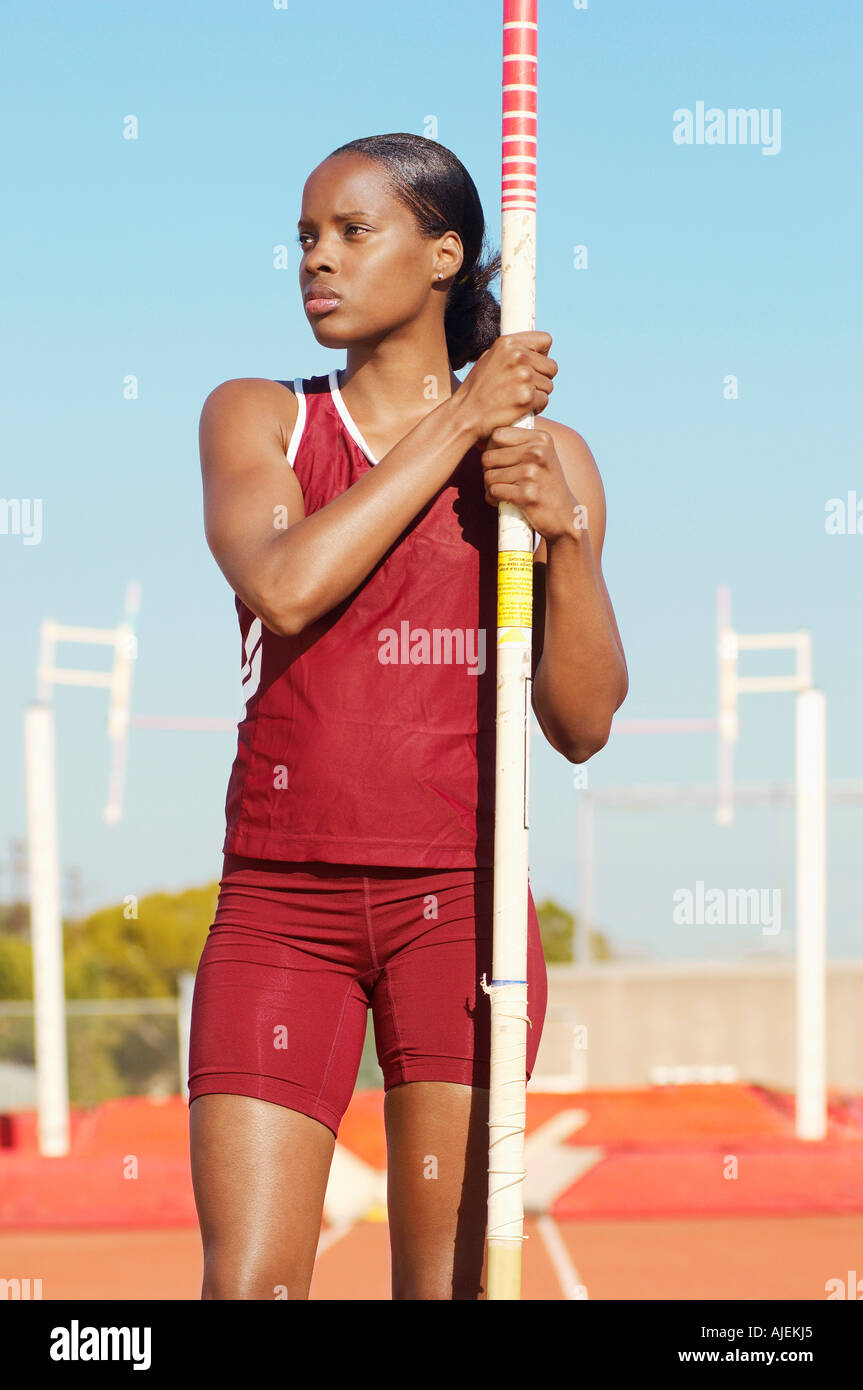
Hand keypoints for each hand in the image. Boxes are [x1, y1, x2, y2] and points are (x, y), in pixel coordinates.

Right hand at [460, 331, 556, 442]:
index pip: (545, 340)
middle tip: (524, 388)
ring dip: (538, 394)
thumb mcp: (489, 359)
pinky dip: (535, 407)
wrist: (465, 416)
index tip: (535, 365)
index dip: (542, 354)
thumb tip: (534, 349)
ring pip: (548, 385)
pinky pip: (544, 400)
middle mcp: (517, 356)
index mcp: (508, 343)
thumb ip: (512, 352)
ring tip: (517, 399)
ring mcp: (523, 377)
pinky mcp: (527, 397)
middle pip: (551, 366)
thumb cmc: (477, 390)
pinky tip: (519, 409)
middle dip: (542, 378)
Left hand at [480, 426, 579, 542]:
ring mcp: (532, 474)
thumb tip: (483, 434)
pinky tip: (502, 502)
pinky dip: (493, 499)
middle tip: (499, 480)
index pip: (497, 434)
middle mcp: (538, 453)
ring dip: (489, 487)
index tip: (498, 461)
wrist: (564, 516)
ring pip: (488, 475)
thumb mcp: (541, 455)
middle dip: (488, 470)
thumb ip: (519, 442)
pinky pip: (493, 492)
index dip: (490, 448)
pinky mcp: (527, 495)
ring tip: (502, 491)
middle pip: (489, 456)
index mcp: (541, 439)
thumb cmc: (546, 484)